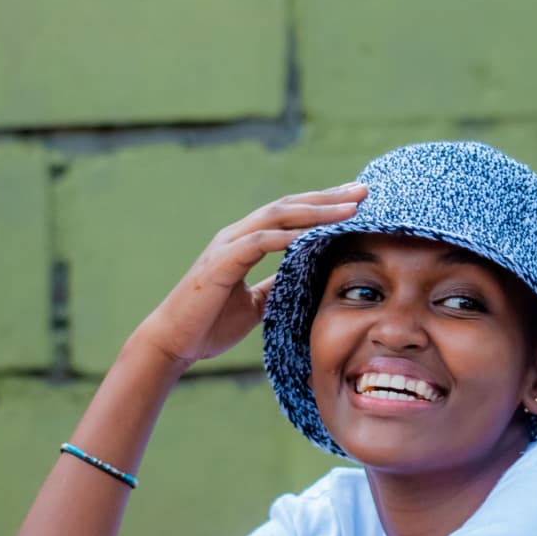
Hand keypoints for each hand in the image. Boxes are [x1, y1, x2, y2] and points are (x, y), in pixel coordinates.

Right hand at [125, 185, 366, 371]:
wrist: (173, 344)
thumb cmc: (210, 325)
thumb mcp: (255, 303)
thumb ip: (275, 283)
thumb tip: (302, 275)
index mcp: (245, 242)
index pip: (290, 215)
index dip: (323, 205)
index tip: (356, 201)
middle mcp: (236, 236)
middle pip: (289, 206)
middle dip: (328, 198)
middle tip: (363, 191)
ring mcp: (227, 246)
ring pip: (277, 217)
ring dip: (316, 210)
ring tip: (349, 208)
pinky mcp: (220, 263)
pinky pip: (259, 242)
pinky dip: (288, 236)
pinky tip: (314, 233)